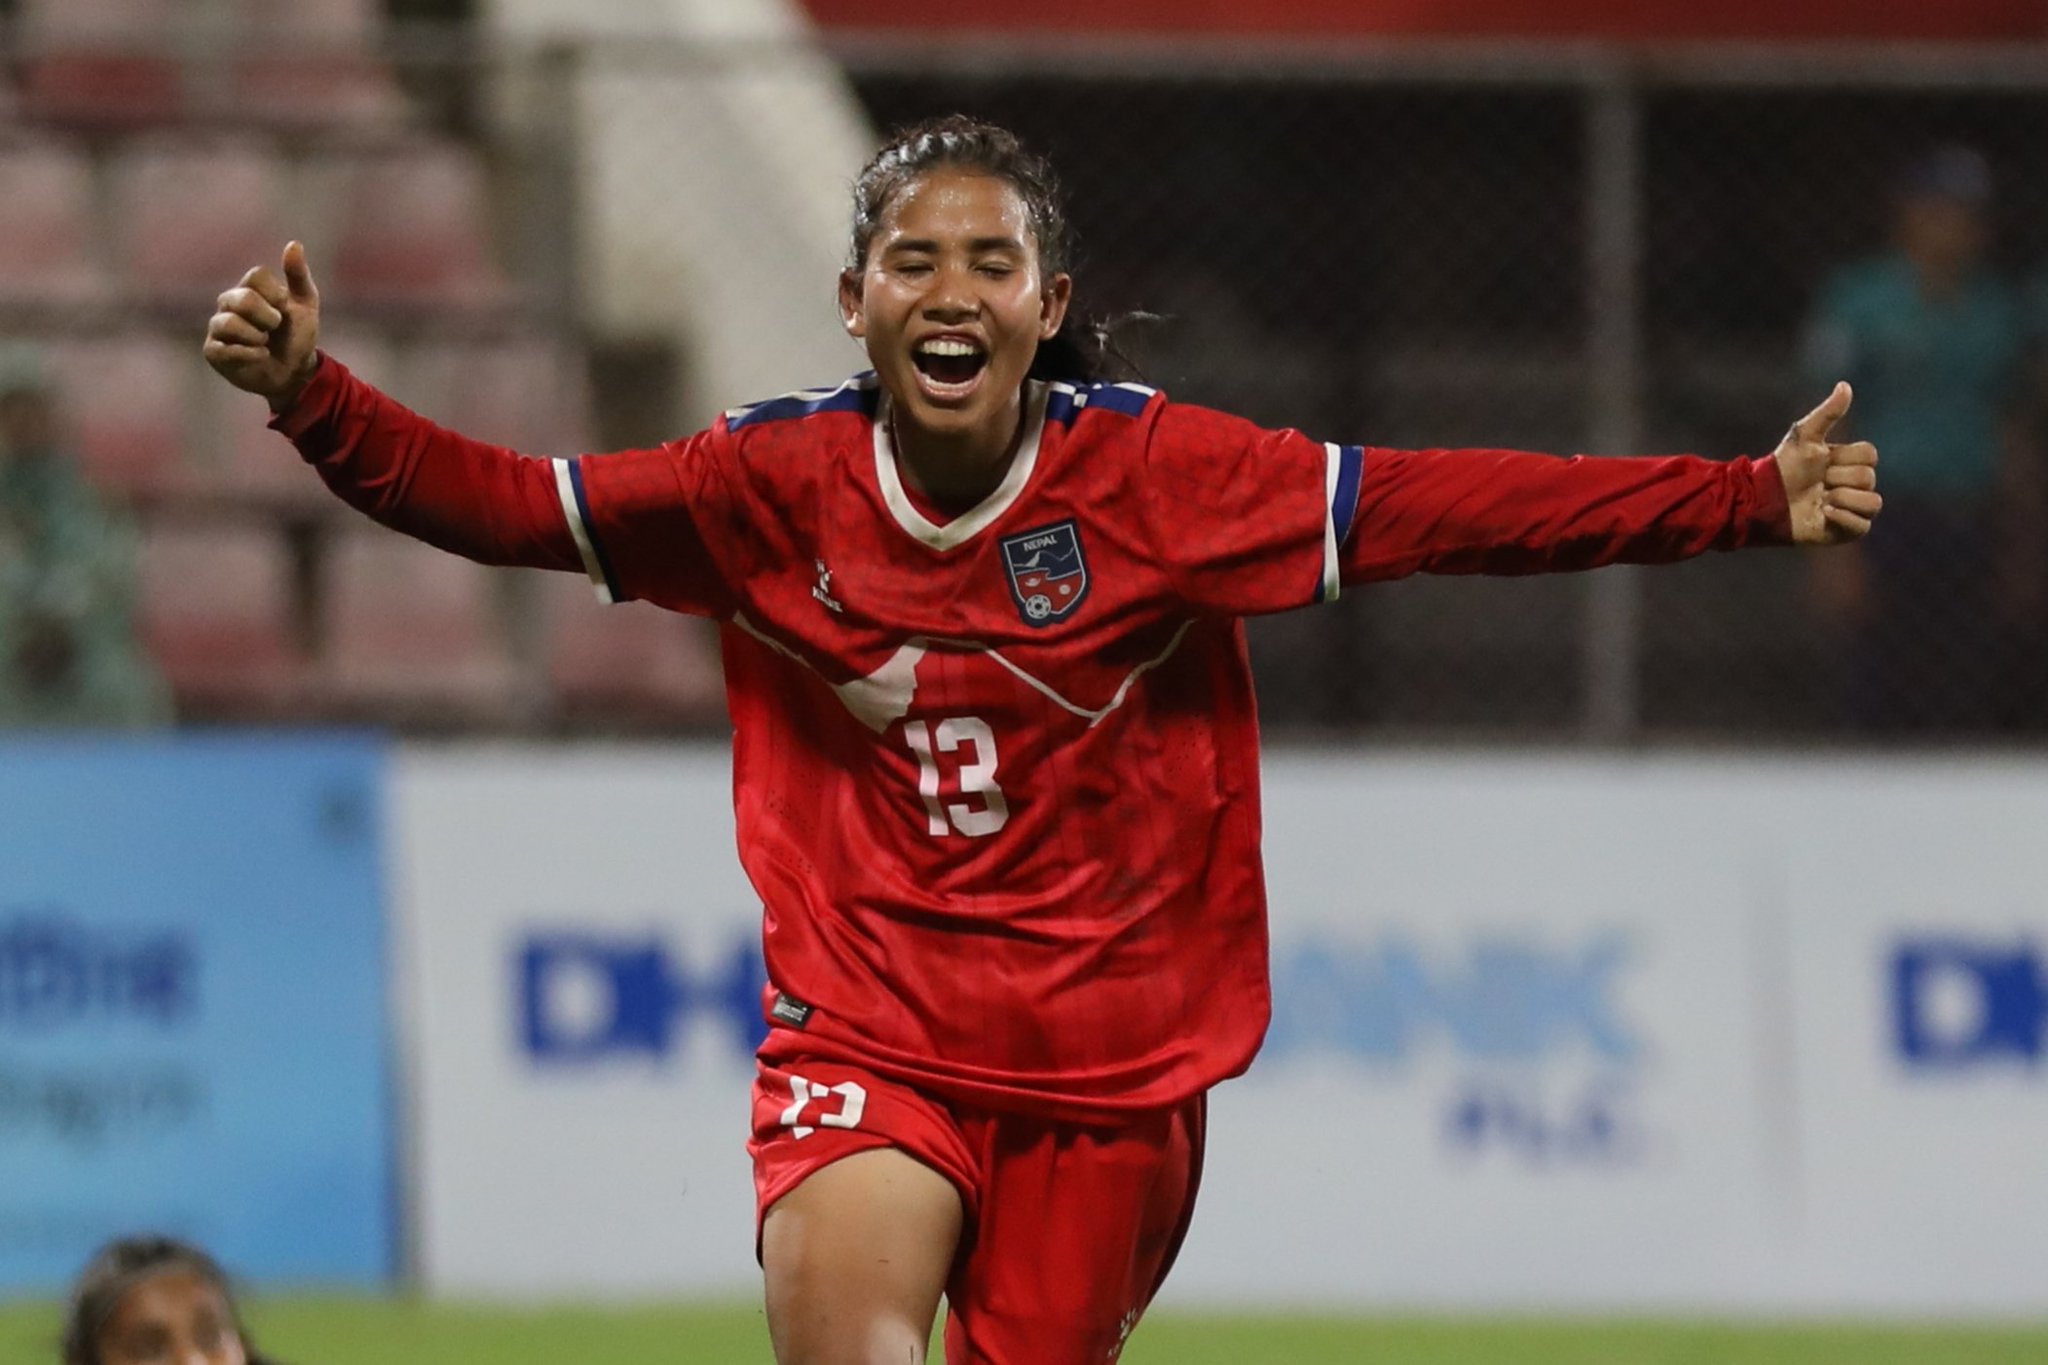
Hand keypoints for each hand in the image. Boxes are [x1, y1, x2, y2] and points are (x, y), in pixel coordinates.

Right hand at [203, 241, 320, 412]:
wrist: (295, 372)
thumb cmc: (297, 336)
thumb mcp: (306, 304)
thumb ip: (299, 275)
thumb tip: (294, 244)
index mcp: (249, 288)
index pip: (256, 276)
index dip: (276, 294)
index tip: (284, 308)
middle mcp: (228, 304)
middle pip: (243, 298)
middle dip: (268, 317)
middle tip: (275, 328)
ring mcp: (217, 327)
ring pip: (229, 323)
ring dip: (258, 337)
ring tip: (266, 343)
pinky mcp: (213, 352)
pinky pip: (225, 349)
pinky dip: (250, 354)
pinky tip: (261, 356)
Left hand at [1774, 382, 1881, 545]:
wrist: (1763, 500)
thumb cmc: (1783, 467)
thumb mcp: (1804, 436)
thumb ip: (1827, 413)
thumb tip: (1845, 385)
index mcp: (1850, 461)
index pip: (1869, 454)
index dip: (1844, 458)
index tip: (1821, 462)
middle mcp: (1855, 485)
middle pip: (1868, 477)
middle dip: (1836, 478)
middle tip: (1816, 483)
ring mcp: (1853, 508)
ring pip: (1873, 502)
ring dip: (1841, 498)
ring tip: (1818, 500)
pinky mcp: (1847, 531)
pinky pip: (1863, 525)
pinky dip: (1842, 518)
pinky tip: (1821, 513)